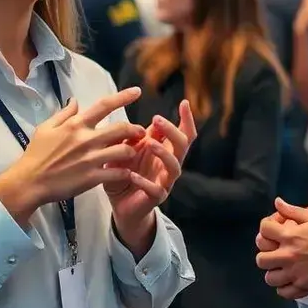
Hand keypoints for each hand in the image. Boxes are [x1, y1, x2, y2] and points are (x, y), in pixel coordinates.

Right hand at [0, 88, 146, 226]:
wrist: (29, 182)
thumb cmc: (36, 154)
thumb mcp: (45, 128)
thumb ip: (64, 114)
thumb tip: (75, 101)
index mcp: (76, 125)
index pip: (104, 105)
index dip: (123, 96)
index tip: (137, 91)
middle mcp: (86, 139)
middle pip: (121, 128)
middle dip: (136, 129)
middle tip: (141, 132)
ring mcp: (90, 159)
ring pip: (124, 151)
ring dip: (132, 151)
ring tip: (131, 153)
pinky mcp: (92, 178)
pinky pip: (117, 173)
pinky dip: (126, 173)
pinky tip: (126, 173)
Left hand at [107, 100, 196, 254]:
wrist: (120, 204)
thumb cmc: (125, 172)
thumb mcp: (126, 151)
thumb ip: (133, 137)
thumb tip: (141, 123)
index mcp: (164, 150)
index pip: (182, 133)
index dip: (186, 119)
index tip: (184, 102)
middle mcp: (169, 164)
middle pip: (182, 146)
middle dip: (172, 131)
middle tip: (156, 119)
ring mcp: (165, 182)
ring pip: (175, 167)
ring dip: (164, 154)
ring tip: (150, 144)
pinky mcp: (156, 198)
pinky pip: (156, 190)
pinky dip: (145, 182)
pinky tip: (133, 176)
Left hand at [255, 198, 307, 299]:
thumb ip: (293, 210)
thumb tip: (277, 202)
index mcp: (290, 237)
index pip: (264, 230)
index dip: (266, 227)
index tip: (273, 230)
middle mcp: (288, 256)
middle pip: (261, 259)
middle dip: (266, 253)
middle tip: (275, 252)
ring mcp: (294, 273)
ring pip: (269, 278)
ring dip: (273, 272)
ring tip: (281, 268)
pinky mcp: (303, 286)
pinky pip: (283, 292)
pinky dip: (284, 288)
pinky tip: (289, 281)